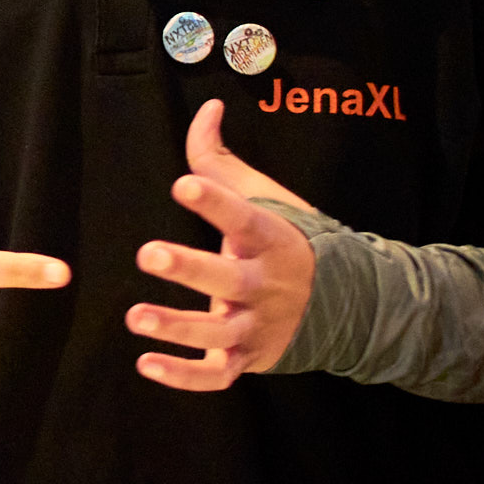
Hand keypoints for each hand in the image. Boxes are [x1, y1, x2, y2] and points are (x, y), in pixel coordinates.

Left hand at [131, 101, 315, 389]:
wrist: (348, 305)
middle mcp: (267, 286)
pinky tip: (147, 365)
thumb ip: (221, 160)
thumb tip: (206, 107)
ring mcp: (258, 328)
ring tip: (135, 317)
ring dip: (177, 327)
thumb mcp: (265, 200)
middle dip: (190, 269)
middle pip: (229, 280)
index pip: (244, 218)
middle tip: (150, 253)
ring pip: (218, 334)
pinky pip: (217, 376)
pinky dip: (184, 376)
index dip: (215, 202)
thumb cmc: (292, 241)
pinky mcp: (248, 360)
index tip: (183, 184)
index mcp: (273, 240)